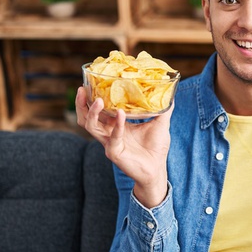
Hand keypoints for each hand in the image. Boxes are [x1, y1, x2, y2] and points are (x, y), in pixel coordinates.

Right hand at [76, 86, 171, 207]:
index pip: (98, 110)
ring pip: (91, 127)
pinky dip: (117, 125)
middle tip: (82, 89)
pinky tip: (121, 114)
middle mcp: (108, 133)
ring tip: (98, 100)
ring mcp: (109, 143)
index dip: (91, 98)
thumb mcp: (160, 123)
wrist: (157, 169)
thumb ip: (163, 108)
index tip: (90, 82)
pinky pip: (112, 137)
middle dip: (81, 104)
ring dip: (93, 112)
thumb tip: (170, 92)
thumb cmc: (156, 147)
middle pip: (86, 118)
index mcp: (115, 125)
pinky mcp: (114, 152)